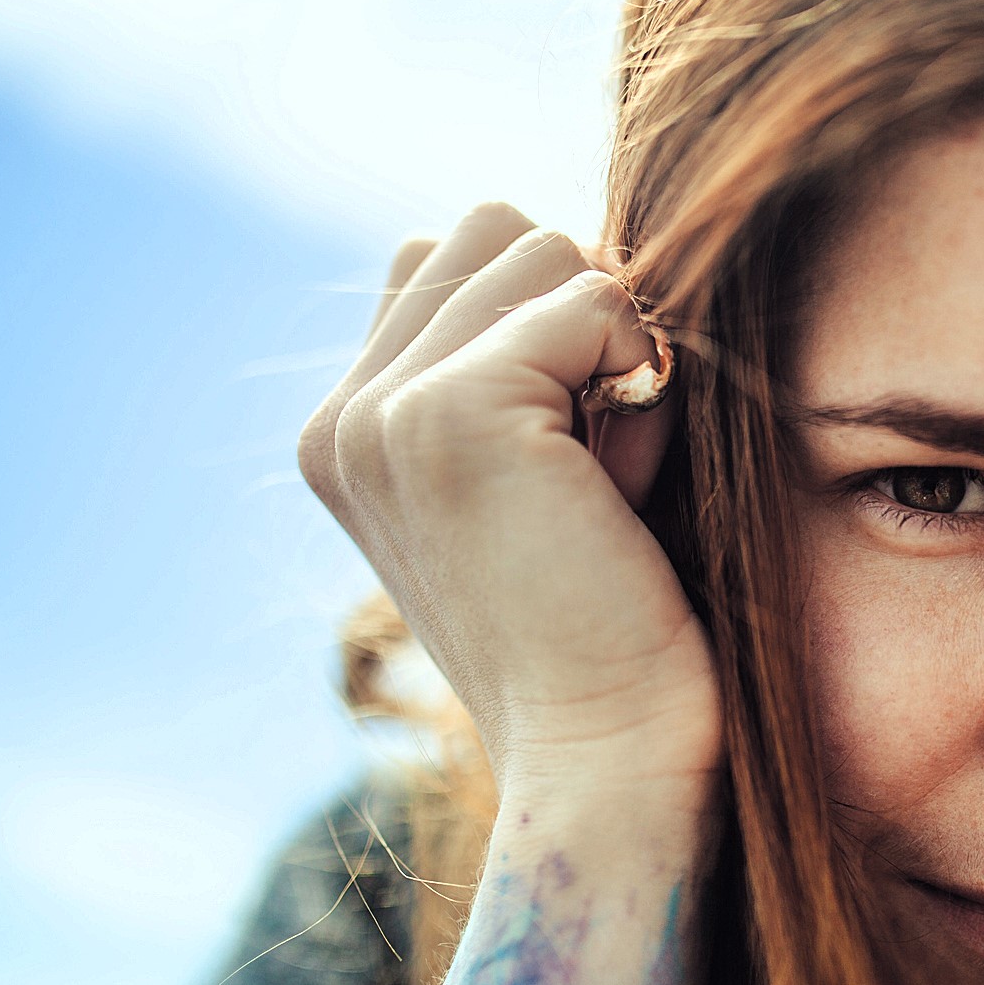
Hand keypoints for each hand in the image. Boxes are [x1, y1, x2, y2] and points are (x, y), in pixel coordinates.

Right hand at [299, 203, 720, 799]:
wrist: (609, 754)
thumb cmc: (613, 624)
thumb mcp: (549, 478)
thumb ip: (531, 367)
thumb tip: (590, 246)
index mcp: (349, 433)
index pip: (452, 261)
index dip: (551, 320)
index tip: (582, 450)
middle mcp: (344, 416)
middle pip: (493, 230)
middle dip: (580, 316)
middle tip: (606, 453)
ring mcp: (384, 410)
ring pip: (541, 247)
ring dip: (611, 342)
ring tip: (615, 468)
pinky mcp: (449, 412)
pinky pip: (590, 297)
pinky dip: (639, 363)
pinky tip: (630, 467)